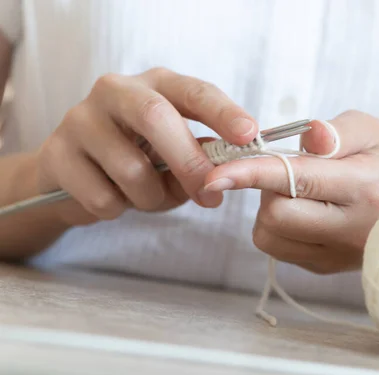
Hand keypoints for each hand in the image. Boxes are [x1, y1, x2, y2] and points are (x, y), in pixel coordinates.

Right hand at [36, 67, 257, 225]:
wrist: (71, 178)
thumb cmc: (136, 163)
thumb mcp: (173, 160)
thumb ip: (198, 161)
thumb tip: (223, 174)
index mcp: (155, 86)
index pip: (193, 90)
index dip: (223, 112)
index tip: (249, 135)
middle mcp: (116, 91)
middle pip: (155, 116)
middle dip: (188, 161)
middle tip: (210, 196)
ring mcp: (80, 118)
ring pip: (131, 168)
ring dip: (150, 198)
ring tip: (146, 198)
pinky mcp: (56, 154)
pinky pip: (102, 196)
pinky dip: (118, 209)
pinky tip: (111, 198)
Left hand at [203, 110, 378, 273]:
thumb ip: (335, 131)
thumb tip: (304, 139)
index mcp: (363, 186)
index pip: (295, 180)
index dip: (249, 173)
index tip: (215, 174)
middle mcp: (349, 228)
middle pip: (274, 214)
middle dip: (266, 188)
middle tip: (289, 170)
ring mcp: (337, 255)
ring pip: (270, 237)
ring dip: (270, 209)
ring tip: (299, 192)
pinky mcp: (327, 268)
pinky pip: (281, 249)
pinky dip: (280, 226)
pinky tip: (307, 211)